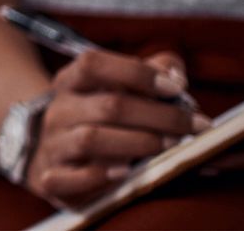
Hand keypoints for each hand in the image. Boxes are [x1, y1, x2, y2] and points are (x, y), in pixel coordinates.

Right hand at [25, 50, 208, 207]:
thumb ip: (147, 73)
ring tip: (171, 147)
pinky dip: (101, 177)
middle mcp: (59, 111)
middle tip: (193, 126)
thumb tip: (175, 74)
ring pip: (91, 140)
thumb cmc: (97, 120)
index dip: (136, 72)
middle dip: (159, 116)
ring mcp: (53, 144)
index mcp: (70, 83)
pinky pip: (71, 177)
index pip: (93, 64)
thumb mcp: (113, 90)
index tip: (176, 87)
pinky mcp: (51, 178)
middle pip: (108, 106)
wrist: (49, 155)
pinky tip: (126, 173)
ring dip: (140, 143)